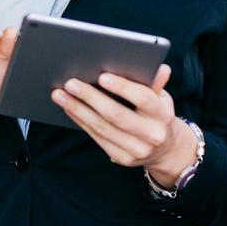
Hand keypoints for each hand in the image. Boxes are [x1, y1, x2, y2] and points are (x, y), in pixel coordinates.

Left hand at [50, 64, 197, 178]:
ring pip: (102, 128)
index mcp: (163, 114)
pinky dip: (81, 121)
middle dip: (91, 98)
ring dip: (78, 110)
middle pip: (117, 115)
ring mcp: (137, 150)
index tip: (102, 76)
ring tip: (60, 95)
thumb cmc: (156, 113)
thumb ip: (156, 82)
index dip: (123, 87)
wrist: (166, 148)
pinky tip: (69, 108)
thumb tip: (159, 67)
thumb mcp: (161, 97)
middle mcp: (152, 135)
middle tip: (70, 83)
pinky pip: (97, 137)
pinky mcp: (122, 158)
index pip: (143, 98)